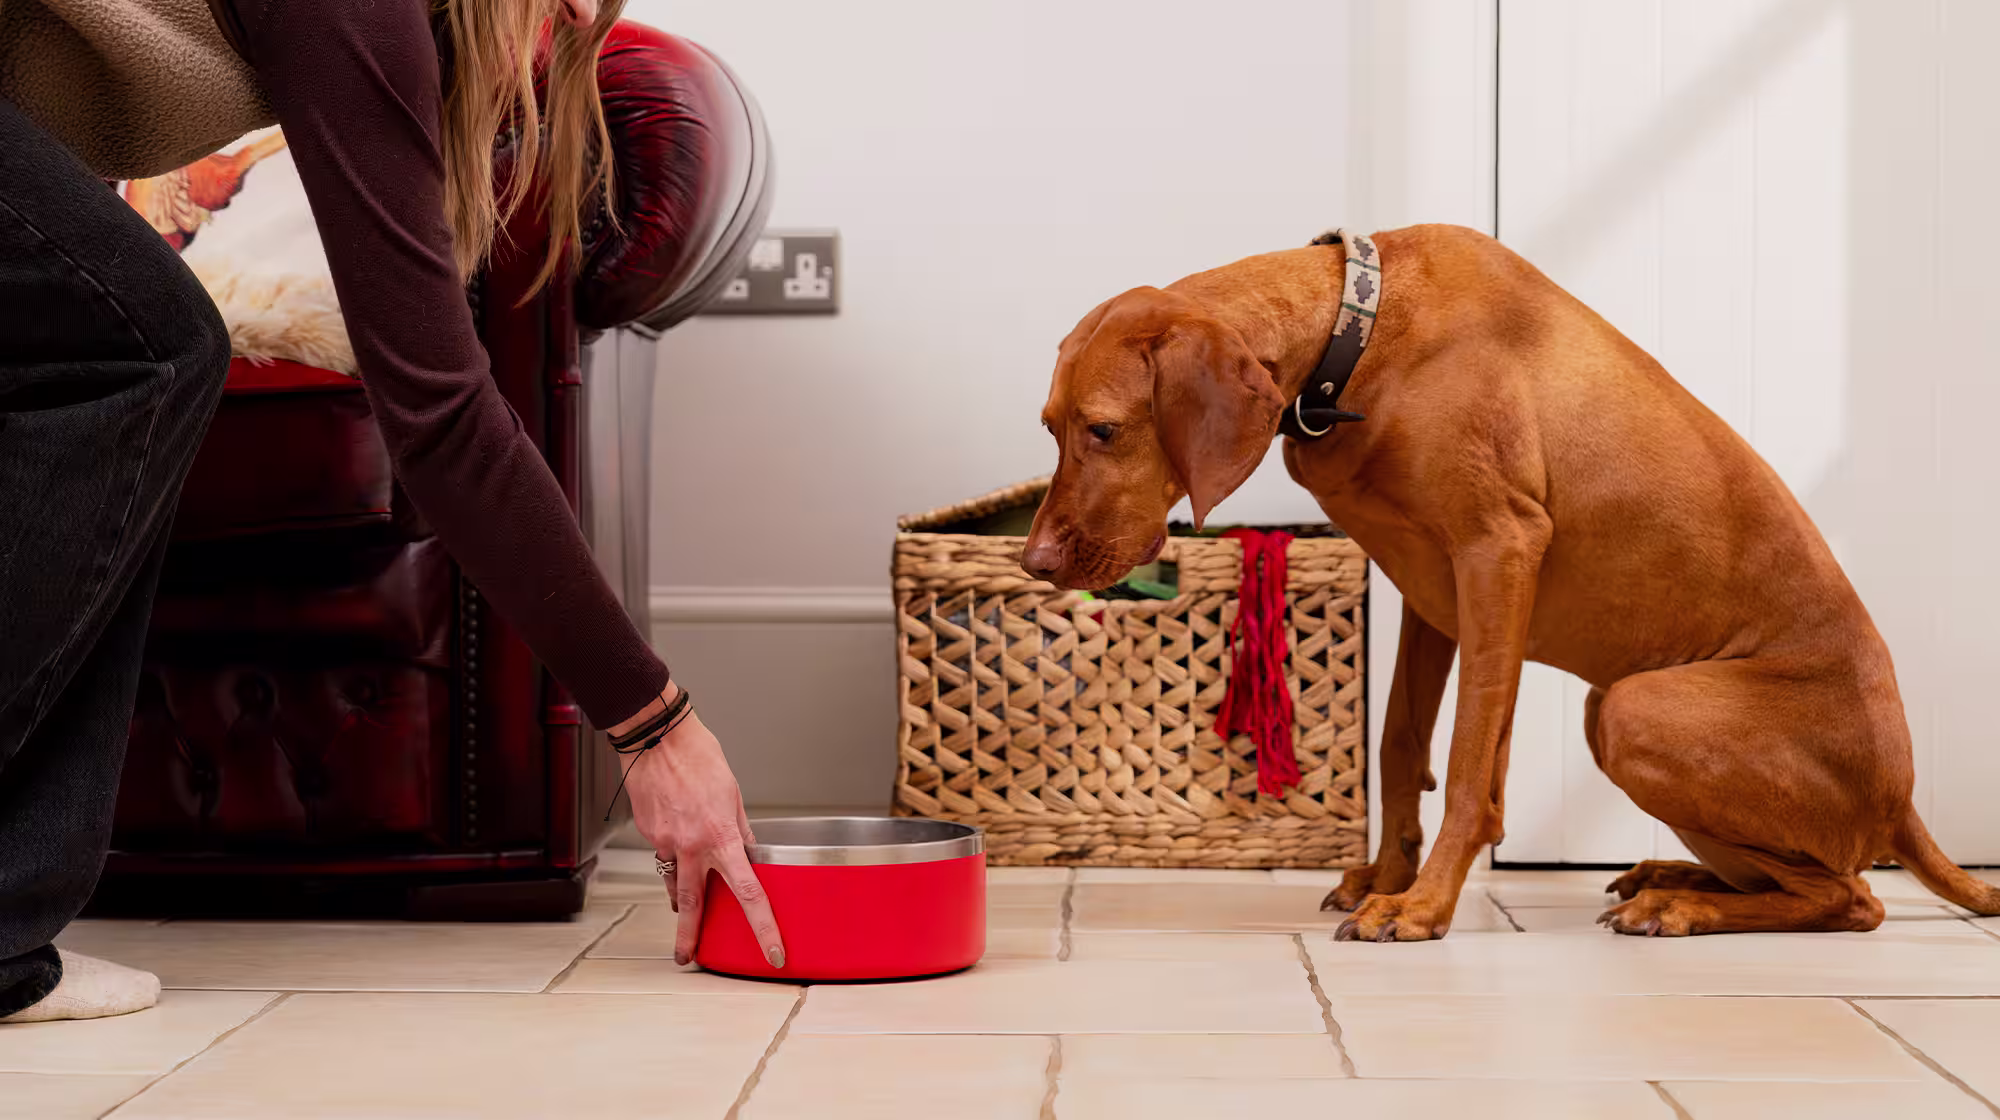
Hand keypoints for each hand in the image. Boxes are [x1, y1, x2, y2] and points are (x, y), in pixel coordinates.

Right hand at [620, 694, 784, 969]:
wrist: (657, 738)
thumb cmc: (699, 757)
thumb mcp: (733, 795)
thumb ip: (740, 832)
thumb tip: (748, 854)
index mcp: (722, 837)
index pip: (749, 894)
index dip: (763, 927)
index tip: (772, 951)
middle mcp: (692, 846)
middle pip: (693, 906)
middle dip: (690, 937)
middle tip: (688, 958)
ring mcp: (666, 842)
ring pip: (672, 884)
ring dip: (678, 900)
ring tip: (682, 910)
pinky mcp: (648, 834)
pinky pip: (663, 855)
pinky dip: (672, 856)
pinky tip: (675, 838)